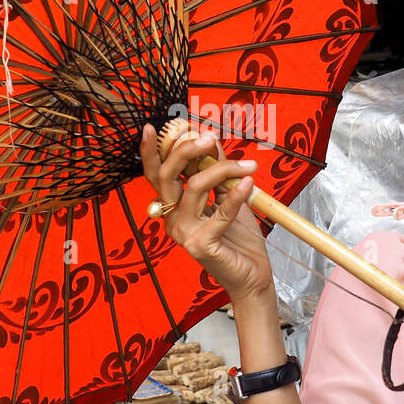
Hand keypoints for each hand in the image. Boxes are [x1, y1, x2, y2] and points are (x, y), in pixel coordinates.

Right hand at [138, 124, 274, 303]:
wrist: (252, 276)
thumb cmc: (238, 238)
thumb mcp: (227, 197)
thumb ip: (217, 172)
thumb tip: (211, 140)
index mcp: (173, 208)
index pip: (155, 176)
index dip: (151, 152)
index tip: (153, 127)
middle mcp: (171, 220)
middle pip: (167, 176)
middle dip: (186, 150)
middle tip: (209, 138)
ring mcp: (184, 234)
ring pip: (194, 187)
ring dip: (224, 169)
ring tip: (248, 165)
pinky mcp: (201, 245)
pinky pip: (219, 211)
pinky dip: (236, 194)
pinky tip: (249, 182)